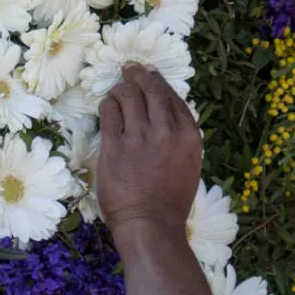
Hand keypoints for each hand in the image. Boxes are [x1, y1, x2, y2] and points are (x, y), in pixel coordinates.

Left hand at [96, 64, 201, 239]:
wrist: (150, 224)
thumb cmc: (170, 202)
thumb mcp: (188, 165)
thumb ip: (179, 139)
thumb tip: (165, 118)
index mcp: (189, 136)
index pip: (172, 97)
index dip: (158, 81)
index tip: (149, 73)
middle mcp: (166, 131)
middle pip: (151, 90)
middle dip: (139, 75)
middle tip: (129, 69)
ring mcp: (139, 137)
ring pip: (127, 95)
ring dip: (120, 89)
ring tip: (115, 90)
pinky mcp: (115, 145)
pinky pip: (109, 112)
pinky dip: (107, 105)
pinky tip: (106, 107)